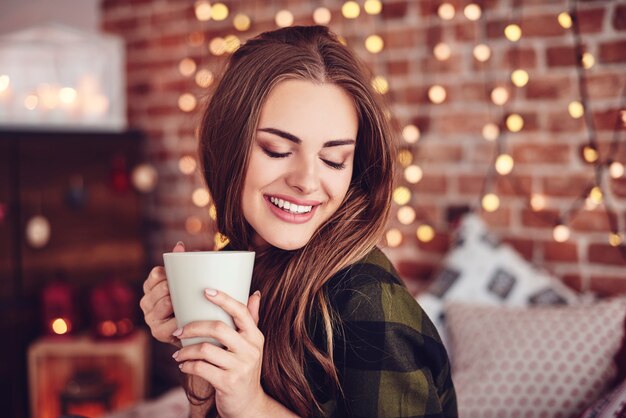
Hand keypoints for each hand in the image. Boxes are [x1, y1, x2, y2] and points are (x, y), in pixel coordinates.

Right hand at [139, 241, 184, 347]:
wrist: (195, 330)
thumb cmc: (190, 301)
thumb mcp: (186, 281)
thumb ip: (182, 263)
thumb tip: (179, 245)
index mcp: (150, 287)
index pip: (156, 274)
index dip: (169, 274)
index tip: (181, 277)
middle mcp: (146, 302)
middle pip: (162, 287)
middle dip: (175, 288)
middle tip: (190, 291)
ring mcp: (150, 318)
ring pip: (165, 303)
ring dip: (178, 303)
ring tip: (190, 303)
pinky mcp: (158, 333)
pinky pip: (169, 323)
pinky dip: (179, 320)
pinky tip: (187, 318)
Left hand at [172, 288, 266, 417]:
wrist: (248, 404)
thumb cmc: (244, 369)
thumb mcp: (251, 345)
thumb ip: (251, 320)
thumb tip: (254, 293)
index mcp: (255, 336)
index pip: (241, 312)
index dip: (224, 299)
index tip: (206, 291)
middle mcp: (250, 350)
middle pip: (218, 328)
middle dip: (193, 327)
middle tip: (178, 330)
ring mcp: (240, 367)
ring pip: (205, 349)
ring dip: (185, 350)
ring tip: (177, 352)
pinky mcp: (228, 383)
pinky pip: (201, 368)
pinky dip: (188, 365)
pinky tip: (183, 365)